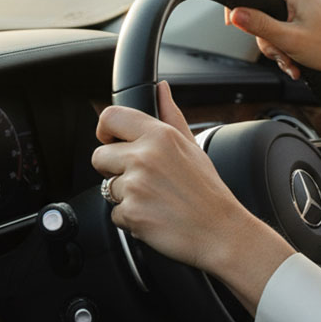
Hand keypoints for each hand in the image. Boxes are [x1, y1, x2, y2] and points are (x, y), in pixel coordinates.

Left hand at [91, 81, 293, 312]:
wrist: (221, 232)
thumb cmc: (209, 192)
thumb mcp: (193, 146)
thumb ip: (171, 115)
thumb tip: (162, 89)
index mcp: (160, 136)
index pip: (110, 117)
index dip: (105, 131)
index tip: (112, 141)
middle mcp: (145, 157)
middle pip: (99, 156)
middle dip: (113, 170)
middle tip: (143, 180)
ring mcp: (136, 186)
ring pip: (106, 188)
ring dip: (125, 197)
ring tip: (155, 200)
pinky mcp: (131, 213)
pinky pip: (114, 214)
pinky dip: (130, 218)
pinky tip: (154, 216)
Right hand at [226, 0, 320, 126]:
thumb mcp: (288, 40)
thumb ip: (259, 25)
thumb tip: (235, 14)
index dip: (241, 8)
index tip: (232, 24)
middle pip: (265, 9)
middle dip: (269, 38)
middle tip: (281, 56)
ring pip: (277, 20)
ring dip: (280, 45)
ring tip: (292, 62)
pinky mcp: (314, 10)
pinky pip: (290, 23)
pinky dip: (290, 42)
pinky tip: (297, 60)